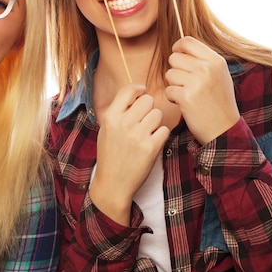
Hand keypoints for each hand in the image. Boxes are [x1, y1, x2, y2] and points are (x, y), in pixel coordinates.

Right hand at [91, 83, 168, 224]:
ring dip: (155, 122)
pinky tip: (151, 143)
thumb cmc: (110, 154)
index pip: (129, 89)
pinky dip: (160, 135)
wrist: (113, 182)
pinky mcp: (151, 147)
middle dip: (148, 108)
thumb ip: (119, 111)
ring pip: (158, 114)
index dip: (139, 89)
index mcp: (110, 116)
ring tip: (146, 133)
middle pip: (148, 100)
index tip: (142, 93)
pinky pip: (164, 130)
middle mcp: (124, 123)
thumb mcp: (106, 129)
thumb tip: (137, 93)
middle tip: (144, 119)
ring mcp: (138, 135)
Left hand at [165, 36, 239, 143]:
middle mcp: (207, 69)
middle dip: (175, 70)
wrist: (224, 129)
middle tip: (186, 83)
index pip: (187, 41)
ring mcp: (197, 83)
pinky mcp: (186, 97)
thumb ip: (203, 59)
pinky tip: (184, 103)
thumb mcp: (219, 75)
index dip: (178, 47)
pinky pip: (168, 90)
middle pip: (174, 57)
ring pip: (169, 74)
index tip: (178, 56)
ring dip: (174, 85)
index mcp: (216, 61)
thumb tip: (180, 45)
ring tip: (187, 93)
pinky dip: (173, 98)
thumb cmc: (219, 101)